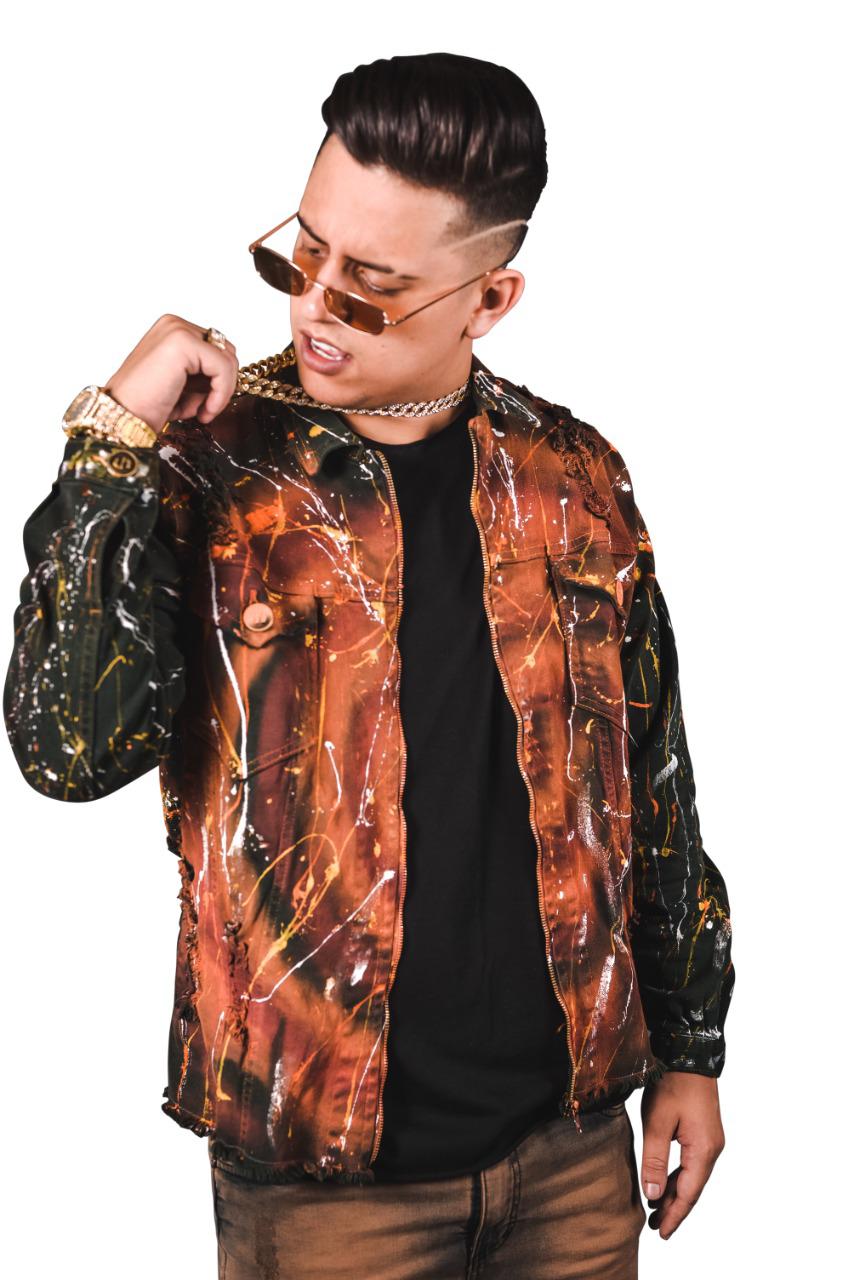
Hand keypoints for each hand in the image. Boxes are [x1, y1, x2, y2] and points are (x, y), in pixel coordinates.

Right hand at [103, 314, 239, 435]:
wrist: (122, 418)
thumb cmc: (147, 406)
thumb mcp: (183, 384)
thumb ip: (205, 372)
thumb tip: (234, 375)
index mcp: (173, 330)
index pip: (218, 349)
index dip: (218, 381)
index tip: (204, 407)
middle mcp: (174, 324)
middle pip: (226, 351)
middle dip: (221, 384)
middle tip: (203, 409)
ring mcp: (177, 329)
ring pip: (228, 359)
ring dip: (220, 392)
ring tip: (200, 412)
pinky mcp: (182, 342)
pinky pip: (224, 367)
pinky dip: (221, 394)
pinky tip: (203, 412)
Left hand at [639, 1071, 725, 1239]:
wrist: (689, 1053)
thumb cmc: (672, 1084)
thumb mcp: (656, 1122)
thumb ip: (654, 1161)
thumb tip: (653, 1196)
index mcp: (703, 1150)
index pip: (688, 1194)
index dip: (674, 1215)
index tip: (661, 1234)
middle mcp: (712, 1149)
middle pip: (693, 1188)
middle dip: (674, 1208)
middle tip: (654, 1226)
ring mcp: (710, 1140)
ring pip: (693, 1176)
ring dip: (676, 1193)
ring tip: (656, 1209)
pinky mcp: (704, 1131)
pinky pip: (692, 1162)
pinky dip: (679, 1176)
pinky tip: (666, 1182)